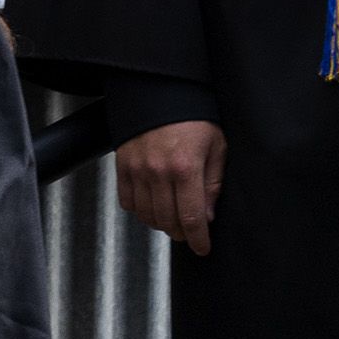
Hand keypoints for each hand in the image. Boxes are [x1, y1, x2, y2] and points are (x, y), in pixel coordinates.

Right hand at [118, 119, 227, 255]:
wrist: (160, 90)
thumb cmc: (193, 115)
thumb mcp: (216, 145)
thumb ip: (213, 182)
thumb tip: (208, 215)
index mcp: (186, 167)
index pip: (192, 217)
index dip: (198, 239)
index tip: (202, 248)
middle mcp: (159, 172)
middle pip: (168, 221)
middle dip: (181, 233)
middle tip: (189, 232)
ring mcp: (137, 170)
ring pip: (147, 216)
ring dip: (161, 223)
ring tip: (172, 218)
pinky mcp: (122, 166)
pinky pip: (128, 202)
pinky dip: (140, 211)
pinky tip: (152, 205)